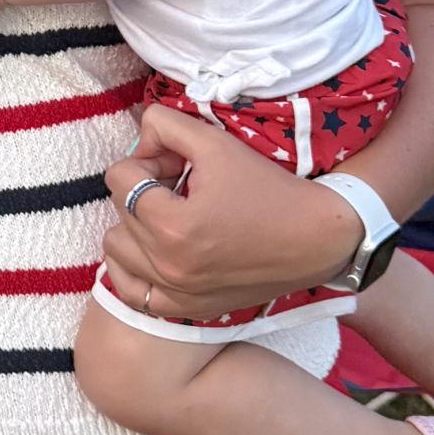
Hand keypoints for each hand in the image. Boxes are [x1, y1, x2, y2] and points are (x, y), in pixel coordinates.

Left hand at [101, 105, 360, 321]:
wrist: (316, 238)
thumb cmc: (269, 188)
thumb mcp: (216, 143)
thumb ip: (167, 125)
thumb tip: (140, 135)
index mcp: (173, 225)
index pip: (121, 178)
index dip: (147, 160)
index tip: (177, 163)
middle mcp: (168, 266)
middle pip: (119, 210)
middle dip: (143, 189)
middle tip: (180, 185)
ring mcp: (176, 293)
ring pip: (116, 248)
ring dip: (135, 225)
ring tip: (170, 216)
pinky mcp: (186, 308)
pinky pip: (131, 292)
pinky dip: (134, 268)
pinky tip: (155, 250)